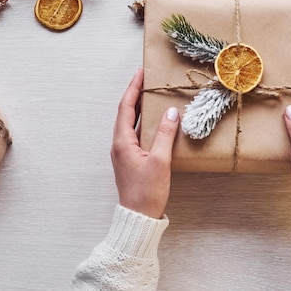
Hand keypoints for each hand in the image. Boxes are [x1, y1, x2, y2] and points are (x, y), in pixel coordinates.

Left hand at [110, 68, 179, 218]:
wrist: (138, 217)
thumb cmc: (147, 191)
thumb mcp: (160, 161)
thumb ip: (165, 134)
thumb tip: (170, 112)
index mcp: (122, 141)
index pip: (126, 107)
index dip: (133, 88)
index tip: (141, 73)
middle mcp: (119, 144)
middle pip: (126, 112)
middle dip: (135, 94)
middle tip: (147, 79)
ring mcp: (123, 152)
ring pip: (130, 123)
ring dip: (139, 108)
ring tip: (150, 94)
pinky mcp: (130, 159)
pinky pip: (135, 133)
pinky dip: (143, 122)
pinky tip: (154, 120)